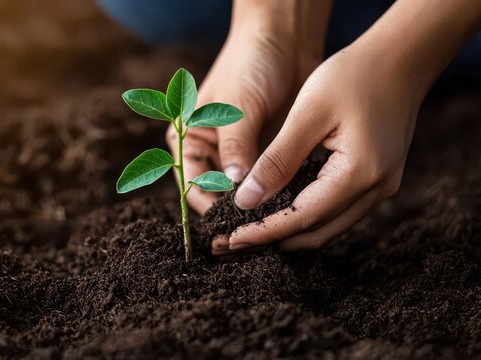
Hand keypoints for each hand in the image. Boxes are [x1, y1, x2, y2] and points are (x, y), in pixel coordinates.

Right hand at [167, 0, 329, 214]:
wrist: (284, 39)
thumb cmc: (250, 65)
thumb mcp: (237, 108)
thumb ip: (236, 150)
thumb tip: (237, 191)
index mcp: (190, 139)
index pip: (192, 184)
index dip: (208, 204)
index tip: (231, 221)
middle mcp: (213, 151)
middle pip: (218, 192)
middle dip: (235, 208)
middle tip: (256, 225)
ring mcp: (242, 153)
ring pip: (245, 190)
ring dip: (257, 202)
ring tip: (274, 215)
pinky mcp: (268, 151)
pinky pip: (270, 179)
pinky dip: (277, 191)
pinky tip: (290, 200)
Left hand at [221, 43, 420, 251]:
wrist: (401, 58)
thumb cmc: (352, 76)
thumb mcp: (307, 114)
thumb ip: (277, 160)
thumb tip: (246, 200)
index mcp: (359, 173)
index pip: (302, 218)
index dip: (264, 232)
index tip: (230, 240)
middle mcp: (376, 189)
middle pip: (317, 232)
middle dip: (273, 240)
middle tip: (232, 243)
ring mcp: (381, 187)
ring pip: (328, 226)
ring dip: (290, 232)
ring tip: (250, 232)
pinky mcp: (377, 179)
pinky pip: (338, 211)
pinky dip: (307, 216)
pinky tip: (280, 211)